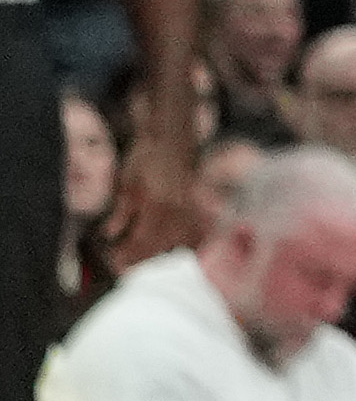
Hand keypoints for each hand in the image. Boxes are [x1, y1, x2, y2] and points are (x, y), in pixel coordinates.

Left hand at [104, 115, 193, 271]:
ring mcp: (192, 209)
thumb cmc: (145, 155)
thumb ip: (120, 212)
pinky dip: (189, 243)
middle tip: (126, 266)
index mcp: (157, 207)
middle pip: (162, 247)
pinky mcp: (199, 205)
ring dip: (166, 253)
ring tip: (151, 259)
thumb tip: (111, 235)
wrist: (172, 134)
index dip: (127, 256)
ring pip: (182, 243)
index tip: (114, 263)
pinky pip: (197, 232)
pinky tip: (179, 246)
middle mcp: (178, 212)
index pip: (142, 242)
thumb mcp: (126, 183)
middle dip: (143, 260)